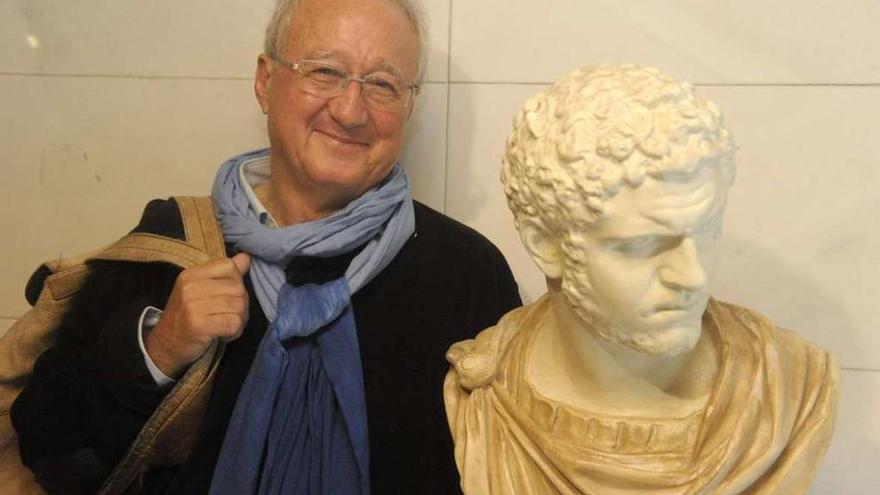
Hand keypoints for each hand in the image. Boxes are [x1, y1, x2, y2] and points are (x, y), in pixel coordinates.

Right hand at [145, 253, 250, 377]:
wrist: (164, 345)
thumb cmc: (186, 317)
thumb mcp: (200, 290)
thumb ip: (224, 274)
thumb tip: (246, 257)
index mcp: (191, 274)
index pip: (229, 266)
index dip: (236, 282)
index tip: (226, 296)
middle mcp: (191, 287)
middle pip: (238, 288)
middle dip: (241, 305)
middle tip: (228, 316)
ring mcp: (194, 306)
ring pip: (239, 307)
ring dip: (239, 320)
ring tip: (225, 326)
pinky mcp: (200, 325)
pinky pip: (234, 323)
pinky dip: (234, 332)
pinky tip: (223, 335)